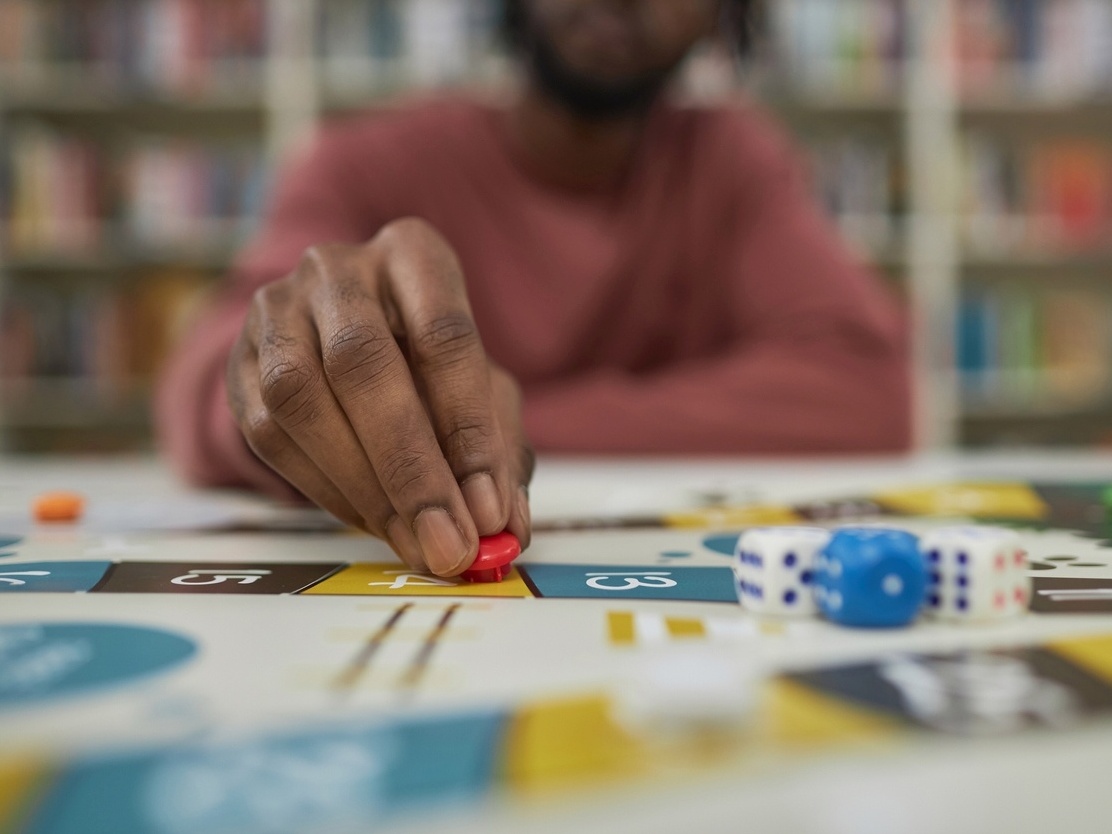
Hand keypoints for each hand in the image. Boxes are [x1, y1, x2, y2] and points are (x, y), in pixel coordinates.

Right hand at [227, 218, 533, 575]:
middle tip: (447, 541)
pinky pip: (268, 432)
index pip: (444, 335)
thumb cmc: (428, 368)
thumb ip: (497, 453)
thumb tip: (505, 525)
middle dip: (410, 467)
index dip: (469, 429)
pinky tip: (369, 519)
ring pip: (301, 397)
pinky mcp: (239, 362)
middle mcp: (337, 268)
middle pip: (362, 361)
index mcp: (412, 254)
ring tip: (411, 541)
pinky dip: (325, 489)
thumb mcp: (479, 394)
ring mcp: (276, 309)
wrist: (339, 345)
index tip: (490, 510)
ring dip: (362, 486)